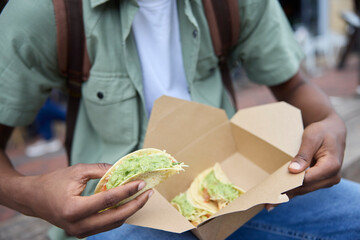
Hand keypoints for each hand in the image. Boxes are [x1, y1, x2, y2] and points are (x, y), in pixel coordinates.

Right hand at [16, 163, 152, 237]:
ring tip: (141, 197)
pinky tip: (127, 203)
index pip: (108, 200)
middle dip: (135, 205)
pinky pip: (106, 225)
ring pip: (113, 224)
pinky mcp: (82, 232)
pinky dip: (118, 215)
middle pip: (115, 217)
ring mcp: (79, 232)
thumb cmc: (54, 182)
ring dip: (129, 211)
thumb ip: (100, 170)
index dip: (127, 191)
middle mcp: (77, 225)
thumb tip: (122, 170)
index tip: (142, 183)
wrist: (33, 198)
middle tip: (148, 193)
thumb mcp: (77, 170)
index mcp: (74, 209)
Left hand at [266, 113, 345, 210]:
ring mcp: (327, 181)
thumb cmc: (321, 132)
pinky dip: (291, 191)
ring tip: (269, 202)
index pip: (306, 179)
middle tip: (266, 200)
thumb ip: (303, 155)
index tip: (274, 189)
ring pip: (303, 190)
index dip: (289, 185)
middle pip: (304, 188)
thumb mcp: (311, 139)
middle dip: (285, 193)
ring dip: (287, 194)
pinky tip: (278, 199)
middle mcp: (332, 177)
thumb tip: (293, 171)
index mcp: (331, 166)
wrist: (332, 131)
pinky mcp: (320, 181)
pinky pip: (304, 187)